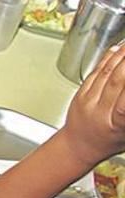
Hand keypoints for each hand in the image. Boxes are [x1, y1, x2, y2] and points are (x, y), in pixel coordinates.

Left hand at [60, 42, 124, 167]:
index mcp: (116, 124)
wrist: (78, 146)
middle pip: (116, 81)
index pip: (124, 103)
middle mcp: (100, 113)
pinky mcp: (79, 96)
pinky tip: (118, 49)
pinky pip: (95, 73)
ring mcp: (87, 103)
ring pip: (105, 74)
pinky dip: (107, 59)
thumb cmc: (109, 139)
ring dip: (121, 55)